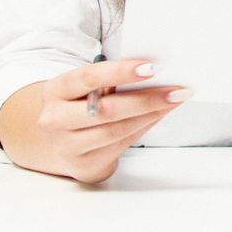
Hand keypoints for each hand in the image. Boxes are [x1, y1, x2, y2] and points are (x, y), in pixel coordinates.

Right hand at [4, 60, 188, 183]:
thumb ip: (110, 80)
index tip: (151, 68)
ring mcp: (66, 145)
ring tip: (174, 101)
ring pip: (117, 130)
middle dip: (146, 99)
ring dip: (151, 114)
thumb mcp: (86, 88)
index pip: (88, 78)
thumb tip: (153, 71)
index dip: (120, 72)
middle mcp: (54, 119)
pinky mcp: (83, 163)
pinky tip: (159, 115)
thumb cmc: (81, 105)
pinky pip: (121, 144)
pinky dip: (144, 127)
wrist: (63, 141)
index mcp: (56, 91)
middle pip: (106, 110)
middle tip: (176, 90)